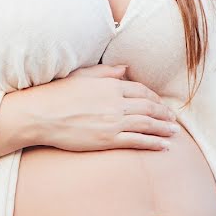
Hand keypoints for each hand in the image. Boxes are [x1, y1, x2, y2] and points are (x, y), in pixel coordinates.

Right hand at [27, 63, 179, 151]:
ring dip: (164, 129)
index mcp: (111, 86)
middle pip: (148, 107)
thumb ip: (107, 72)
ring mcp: (113, 122)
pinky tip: (163, 146)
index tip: (161, 103)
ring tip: (174, 133)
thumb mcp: (83, 76)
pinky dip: (153, 144)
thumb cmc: (58, 93)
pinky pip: (137, 141)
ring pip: (147, 124)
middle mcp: (116, 103)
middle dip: (164, 113)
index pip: (141, 90)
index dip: (154, 98)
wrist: (41, 114)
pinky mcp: (108, 139)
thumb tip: (125, 68)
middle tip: (173, 119)